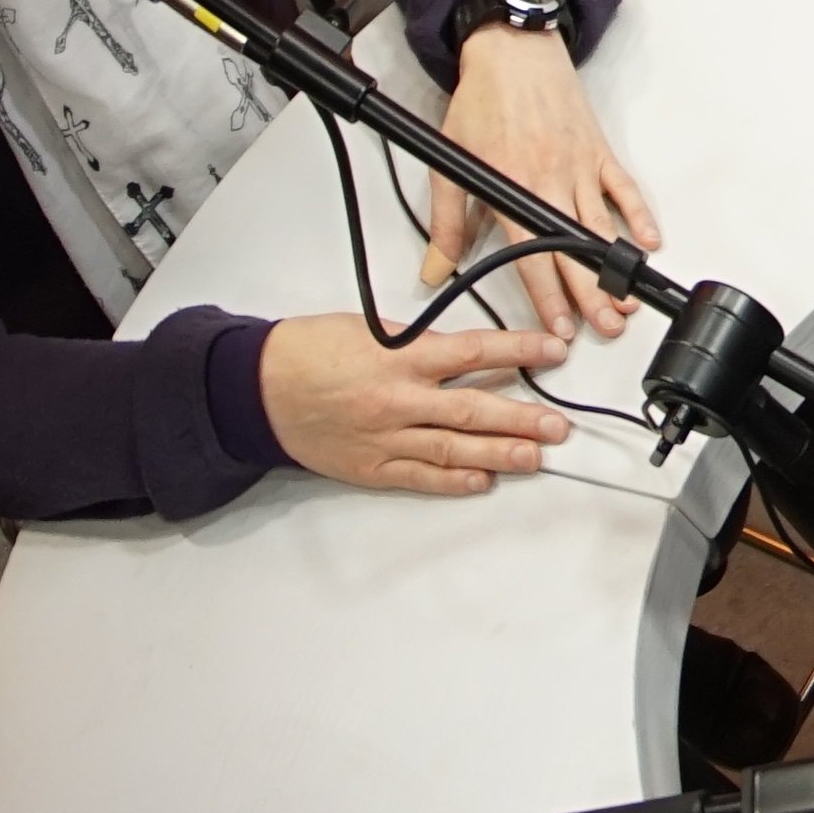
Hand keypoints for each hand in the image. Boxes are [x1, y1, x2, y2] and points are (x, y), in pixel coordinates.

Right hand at [260, 311, 576, 497]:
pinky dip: (453, 481)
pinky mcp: (370, 467)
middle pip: (474, 411)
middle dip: (523, 420)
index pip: (476, 351)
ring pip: (454, 450)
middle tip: (557, 426)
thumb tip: (462, 351)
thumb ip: (418, 343)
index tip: (554, 352)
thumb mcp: (370, 330)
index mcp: (400, 358)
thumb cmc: (308, 352)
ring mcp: (385, 438)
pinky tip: (482, 482)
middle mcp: (398, 400)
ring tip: (535, 457)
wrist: (256, 388)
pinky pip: (420, 477)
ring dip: (500, 455)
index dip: (521, 351)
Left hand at [426, 24, 655, 334]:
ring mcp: (580, 166)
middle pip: (575, 251)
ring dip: (616, 266)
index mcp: (512, 189)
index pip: (532, 257)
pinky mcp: (598, 150)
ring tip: (629, 299)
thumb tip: (435, 269)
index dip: (548, 298)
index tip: (559, 327)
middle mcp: (550, 182)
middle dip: (592, 294)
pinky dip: (638, 214)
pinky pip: (624, 188)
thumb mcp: (449, 164)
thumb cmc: (482, 102)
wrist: (512, 52)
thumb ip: (446, 223)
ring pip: (602, 227)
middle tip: (606, 327)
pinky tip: (649, 240)